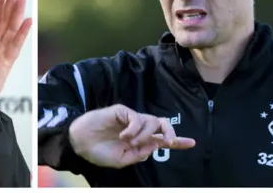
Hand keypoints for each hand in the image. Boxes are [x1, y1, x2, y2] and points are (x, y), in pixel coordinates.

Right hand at [69, 104, 195, 168]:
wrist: (80, 143)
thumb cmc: (99, 152)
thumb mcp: (122, 160)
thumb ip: (138, 154)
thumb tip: (154, 147)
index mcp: (140, 140)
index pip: (162, 139)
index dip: (178, 140)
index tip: (192, 143)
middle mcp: (138, 128)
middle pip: (162, 124)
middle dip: (171, 132)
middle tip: (169, 142)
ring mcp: (130, 119)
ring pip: (151, 121)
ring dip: (145, 135)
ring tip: (130, 142)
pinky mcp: (122, 112)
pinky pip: (137, 118)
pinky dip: (134, 129)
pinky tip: (124, 136)